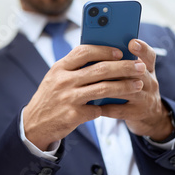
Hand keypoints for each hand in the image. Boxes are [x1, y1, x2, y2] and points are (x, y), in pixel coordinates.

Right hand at [23, 45, 144, 150]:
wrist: (34, 124)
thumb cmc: (50, 97)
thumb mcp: (55, 78)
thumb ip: (74, 68)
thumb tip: (103, 57)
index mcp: (60, 68)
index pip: (84, 51)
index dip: (105, 50)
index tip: (120, 52)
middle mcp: (63, 81)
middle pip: (100, 69)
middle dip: (124, 67)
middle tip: (139, 67)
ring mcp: (68, 98)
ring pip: (104, 88)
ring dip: (125, 86)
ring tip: (138, 85)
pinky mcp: (73, 115)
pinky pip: (99, 109)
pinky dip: (110, 107)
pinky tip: (120, 106)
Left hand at [100, 39, 172, 139]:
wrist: (150, 116)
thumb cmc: (132, 88)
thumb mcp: (132, 74)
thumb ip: (119, 64)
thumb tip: (95, 50)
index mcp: (147, 68)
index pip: (149, 55)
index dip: (142, 48)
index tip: (132, 42)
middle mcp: (150, 82)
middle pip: (137, 72)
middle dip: (119, 67)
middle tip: (102, 64)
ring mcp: (146, 99)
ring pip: (128, 90)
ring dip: (109, 86)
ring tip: (92, 84)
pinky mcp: (137, 113)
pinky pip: (119, 110)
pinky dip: (105, 106)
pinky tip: (91, 103)